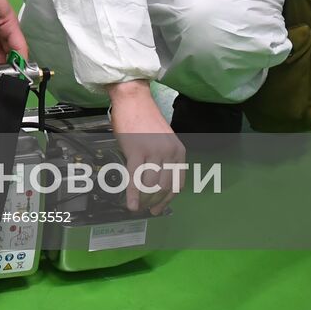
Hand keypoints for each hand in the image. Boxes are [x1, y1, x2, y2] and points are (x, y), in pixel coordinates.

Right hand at [107, 81, 185, 214]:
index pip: (177, 183)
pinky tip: (131, 205)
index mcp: (179, 151)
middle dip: (155, 202)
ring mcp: (154, 152)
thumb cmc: (144, 118)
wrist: (133, 99)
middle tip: (147, 210)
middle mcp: (169, 153)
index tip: (159, 207)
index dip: (168, 199)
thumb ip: (163, 159)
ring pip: (151, 185)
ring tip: (137, 206)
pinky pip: (136, 178)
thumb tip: (154, 182)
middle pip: (164, 187)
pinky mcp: (137, 151)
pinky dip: (134, 194)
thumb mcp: (162, 140)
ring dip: (144, 199)